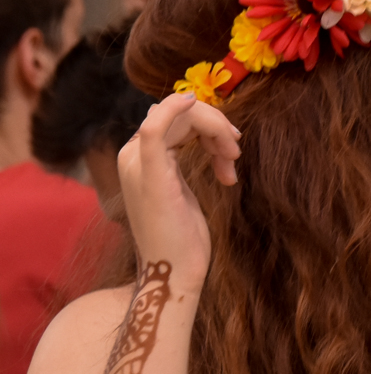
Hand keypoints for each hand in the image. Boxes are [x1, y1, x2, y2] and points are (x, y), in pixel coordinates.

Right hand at [117, 93, 239, 290]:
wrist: (175, 272)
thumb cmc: (181, 238)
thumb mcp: (179, 192)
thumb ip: (177, 160)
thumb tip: (189, 127)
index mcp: (138, 158)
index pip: (173, 120)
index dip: (208, 125)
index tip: (232, 147)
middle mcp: (131, 156)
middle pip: (179, 115)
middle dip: (215, 128)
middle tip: (235, 154)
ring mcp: (137, 163)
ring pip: (179, 118)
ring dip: (215, 131)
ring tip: (230, 164)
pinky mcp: (150, 173)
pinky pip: (156, 128)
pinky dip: (173, 109)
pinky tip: (191, 101)